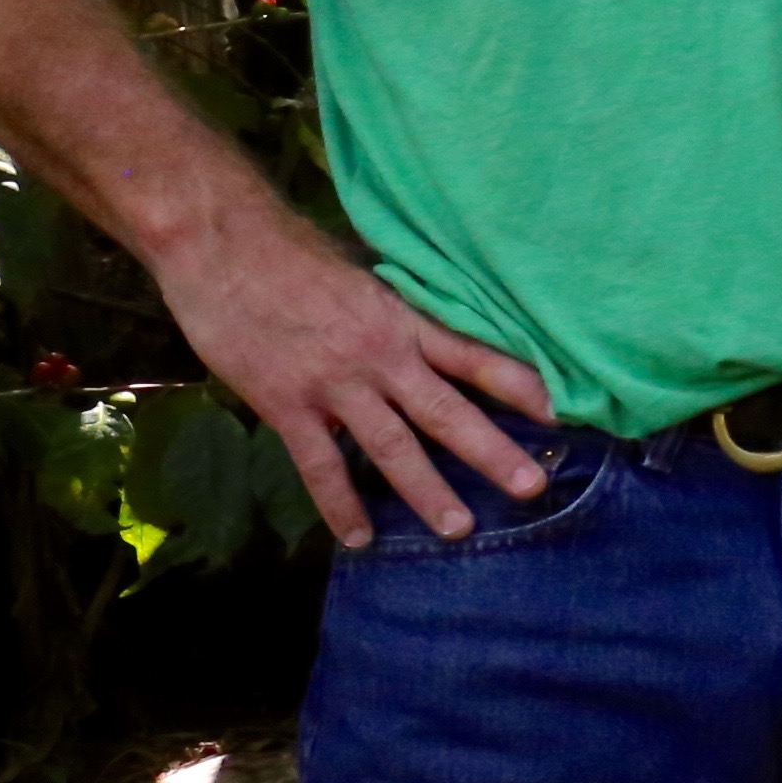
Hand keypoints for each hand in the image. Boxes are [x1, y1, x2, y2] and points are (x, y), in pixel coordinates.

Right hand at [153, 193, 550, 546]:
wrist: (222, 245)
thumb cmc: (291, 253)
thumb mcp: (362, 276)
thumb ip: (394, 315)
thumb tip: (423, 338)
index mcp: (402, 320)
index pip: (474, 356)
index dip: (519, 384)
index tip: (560, 413)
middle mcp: (379, 356)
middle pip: (446, 411)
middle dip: (491, 452)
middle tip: (533, 488)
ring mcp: (333, 384)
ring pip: (391, 446)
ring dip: (426, 491)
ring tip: (460, 529)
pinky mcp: (286, 404)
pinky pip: (319, 464)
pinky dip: (339, 503)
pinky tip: (358, 537)